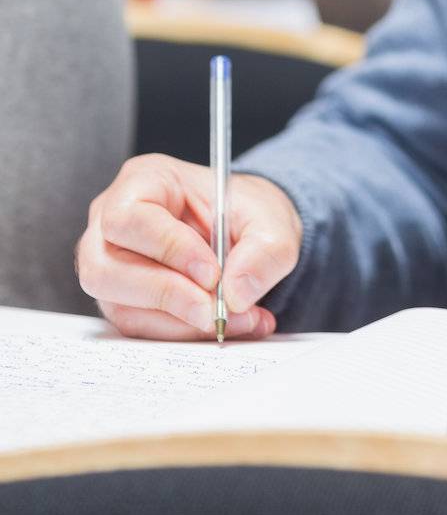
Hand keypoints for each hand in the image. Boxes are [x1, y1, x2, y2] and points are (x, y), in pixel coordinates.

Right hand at [75, 154, 301, 339]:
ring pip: (122, 307)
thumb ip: (263, 253)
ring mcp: (113, 264)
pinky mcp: (124, 301)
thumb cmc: (248, 213)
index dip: (167, 249)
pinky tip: (227, 324)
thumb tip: (236, 295)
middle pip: (106, 269)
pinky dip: (185, 333)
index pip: (128, 218)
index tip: (212, 273)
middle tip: (216, 310)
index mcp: (144, 181)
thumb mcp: (272, 222)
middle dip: (166, 295)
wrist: (250, 234)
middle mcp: (113, 223)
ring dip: (181, 322)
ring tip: (238, 319)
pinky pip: (140, 328)